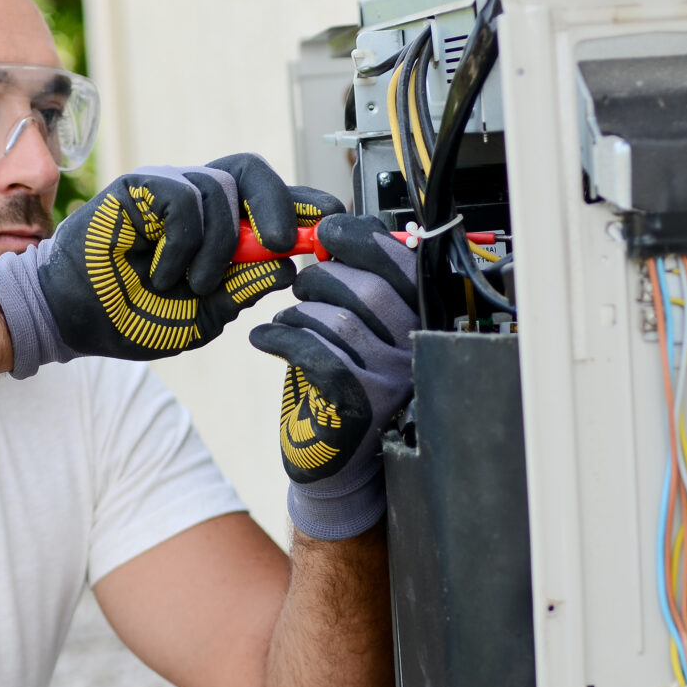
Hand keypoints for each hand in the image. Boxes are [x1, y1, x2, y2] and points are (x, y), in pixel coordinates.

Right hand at [0, 156, 341, 373]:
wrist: (75, 318)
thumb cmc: (133, 317)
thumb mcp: (202, 317)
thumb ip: (243, 292)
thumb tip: (287, 267)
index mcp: (217, 227)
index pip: (269, 199)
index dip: (305, 203)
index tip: (333, 220)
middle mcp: (196, 200)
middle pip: (254, 170)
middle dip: (279, 202)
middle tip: (278, 243)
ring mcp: (167, 188)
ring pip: (220, 189)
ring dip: (214, 249)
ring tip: (188, 283)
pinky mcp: (139, 185)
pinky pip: (184, 199)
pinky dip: (181, 244)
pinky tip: (161, 270)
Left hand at [250, 213, 417, 539]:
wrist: (336, 460)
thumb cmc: (342, 383)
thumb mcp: (358, 326)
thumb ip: (357, 281)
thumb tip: (335, 226)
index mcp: (418, 322)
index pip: (404, 264)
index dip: (363, 238)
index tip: (328, 231)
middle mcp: (412, 351)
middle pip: (370, 289)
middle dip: (323, 279)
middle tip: (302, 288)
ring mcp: (388, 380)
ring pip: (337, 320)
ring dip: (299, 312)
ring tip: (287, 321)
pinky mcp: (355, 404)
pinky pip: (312, 352)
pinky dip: (280, 337)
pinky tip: (267, 338)